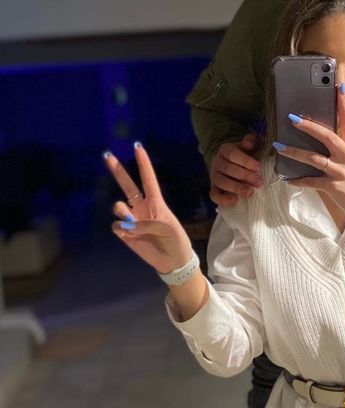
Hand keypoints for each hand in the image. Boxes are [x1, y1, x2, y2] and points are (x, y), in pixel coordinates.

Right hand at [103, 143, 193, 273]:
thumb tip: (126, 225)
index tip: (137, 146)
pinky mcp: (125, 234)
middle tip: (107, 155)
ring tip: (127, 216)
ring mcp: (132, 220)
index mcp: (156, 202)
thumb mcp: (168, 228)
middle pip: (127, 185)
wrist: (172, 260)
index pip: (148, 179)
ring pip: (119, 206)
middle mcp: (142, 207)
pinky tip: (128, 234)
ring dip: (121, 209)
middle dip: (118, 171)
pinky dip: (121, 228)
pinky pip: (117, 226)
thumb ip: (148, 223)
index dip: (143, 163)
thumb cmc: (175, 239)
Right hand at [210, 134, 262, 204]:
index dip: (246, 161)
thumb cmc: (242, 155)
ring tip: (250, 192)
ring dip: (236, 188)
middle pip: (228, 169)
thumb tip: (250, 142)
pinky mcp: (213, 188)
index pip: (232, 154)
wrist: (230, 163)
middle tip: (259, 182)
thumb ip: (250, 142)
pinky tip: (234, 200)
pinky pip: (214, 195)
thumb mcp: (247, 146)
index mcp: (225, 150)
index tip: (259, 167)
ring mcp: (213, 176)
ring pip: (221, 182)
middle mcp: (217, 162)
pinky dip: (223, 199)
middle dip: (245, 176)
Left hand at [272, 86, 344, 222]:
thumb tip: (321, 135)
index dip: (343, 104)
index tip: (337, 87)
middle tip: (292, 119)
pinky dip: (298, 180)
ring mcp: (341, 172)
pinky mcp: (334, 187)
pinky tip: (287, 178)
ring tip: (279, 147)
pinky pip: (311, 182)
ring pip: (315, 159)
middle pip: (328, 137)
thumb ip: (341, 148)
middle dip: (309, 127)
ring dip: (295, 152)